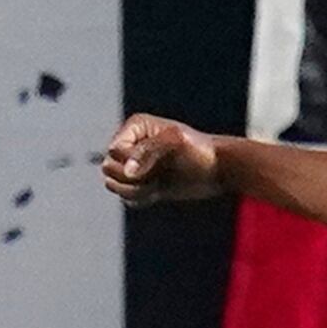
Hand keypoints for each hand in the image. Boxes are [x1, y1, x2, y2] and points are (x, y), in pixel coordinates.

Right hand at [100, 113, 227, 205]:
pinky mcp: (141, 184)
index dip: (130, 162)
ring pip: (114, 185)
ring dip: (135, 191)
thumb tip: (126, 171)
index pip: (113, 151)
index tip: (155, 163)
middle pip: (109, 169)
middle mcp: (130, 145)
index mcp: (135, 127)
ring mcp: (134, 166)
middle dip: (131, 179)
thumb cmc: (200, 151)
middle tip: (157, 176)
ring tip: (158, 184)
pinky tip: (159, 192)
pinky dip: (140, 199)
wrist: (217, 170)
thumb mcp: (176, 143)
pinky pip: (126, 197)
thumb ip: (148, 152)